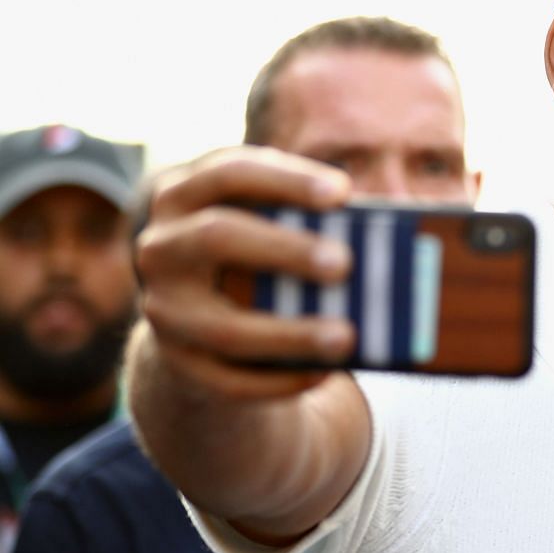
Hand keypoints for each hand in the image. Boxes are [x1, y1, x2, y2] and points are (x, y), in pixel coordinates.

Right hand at [135, 147, 355, 399]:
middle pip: (217, 237)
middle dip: (285, 249)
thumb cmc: (256, 258)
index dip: (284, 178)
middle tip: (345, 263)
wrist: (198, 322)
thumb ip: (311, 224)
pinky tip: (325, 373)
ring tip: (348, 338)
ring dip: (291, 334)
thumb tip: (392, 237)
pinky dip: (281, 380)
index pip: (227, 172)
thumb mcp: (269, 227)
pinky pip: (230, 380)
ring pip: (224, 327)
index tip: (343, 193)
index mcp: (184, 196)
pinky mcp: (178, 363)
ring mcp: (163, 308)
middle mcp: (162, 248)